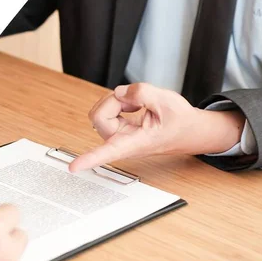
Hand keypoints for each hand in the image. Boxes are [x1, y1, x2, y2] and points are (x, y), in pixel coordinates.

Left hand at [70, 83, 245, 171]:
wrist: (188, 130)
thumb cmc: (180, 121)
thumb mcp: (166, 101)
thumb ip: (142, 93)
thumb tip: (119, 93)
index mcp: (133, 143)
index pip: (108, 152)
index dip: (89, 159)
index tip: (73, 168)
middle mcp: (120, 141)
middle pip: (98, 115)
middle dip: (114, 100)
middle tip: (137, 101)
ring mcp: (116, 135)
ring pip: (100, 110)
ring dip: (117, 100)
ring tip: (138, 105)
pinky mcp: (114, 128)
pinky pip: (105, 109)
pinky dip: (118, 101)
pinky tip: (134, 107)